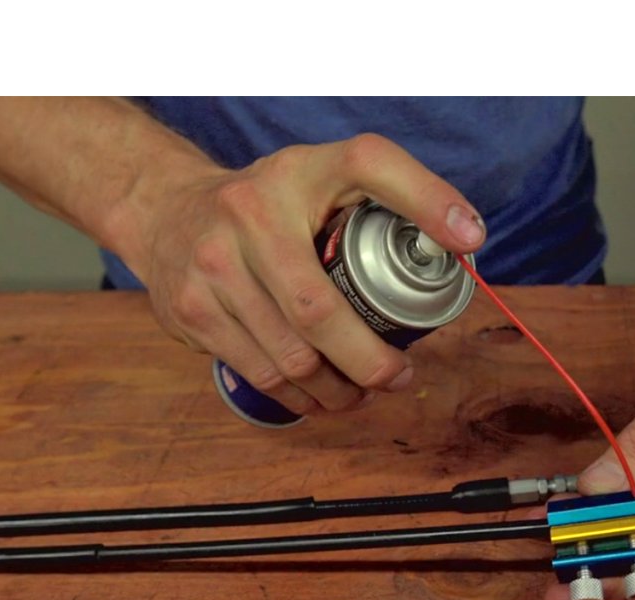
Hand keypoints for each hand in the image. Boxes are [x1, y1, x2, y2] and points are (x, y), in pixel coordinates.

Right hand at [130, 134, 485, 415]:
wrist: (164, 211)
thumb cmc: (268, 204)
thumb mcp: (322, 179)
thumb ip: (388, 198)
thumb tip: (465, 241)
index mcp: (299, 172)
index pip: (371, 166)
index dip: (427, 200)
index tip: (470, 239)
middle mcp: (250, 211)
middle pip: (322, 312)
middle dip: (370, 362)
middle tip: (397, 377)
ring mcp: (213, 264)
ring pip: (291, 357)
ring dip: (338, 390)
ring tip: (361, 394)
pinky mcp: (191, 309)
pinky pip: (259, 373)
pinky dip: (299, 398)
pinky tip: (320, 397)